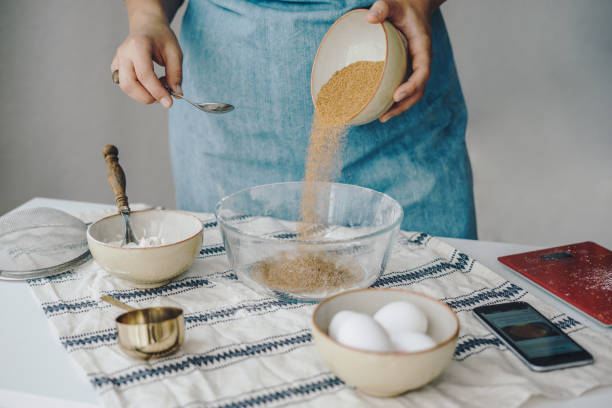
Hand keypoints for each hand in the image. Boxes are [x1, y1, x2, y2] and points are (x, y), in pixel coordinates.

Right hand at [111, 12, 182, 107]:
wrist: (147, 25)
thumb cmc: (162, 37)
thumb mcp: (175, 52)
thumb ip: (176, 74)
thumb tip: (177, 94)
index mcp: (138, 45)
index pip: (145, 75)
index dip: (157, 92)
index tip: (169, 103)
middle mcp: (123, 53)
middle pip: (129, 85)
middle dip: (147, 97)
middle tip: (163, 96)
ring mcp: (117, 60)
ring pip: (125, 87)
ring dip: (143, 94)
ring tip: (158, 85)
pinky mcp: (116, 67)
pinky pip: (125, 84)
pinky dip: (138, 89)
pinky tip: (149, 82)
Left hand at [367, 0, 440, 121]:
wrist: (414, 6)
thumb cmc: (404, 6)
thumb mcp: (394, 4)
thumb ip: (383, 7)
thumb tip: (369, 18)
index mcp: (422, 48)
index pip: (422, 72)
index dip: (411, 86)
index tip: (397, 95)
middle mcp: (421, 61)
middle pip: (418, 89)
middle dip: (404, 105)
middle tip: (385, 115)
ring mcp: (415, 67)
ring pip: (412, 92)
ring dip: (399, 107)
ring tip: (381, 117)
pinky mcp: (407, 69)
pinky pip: (403, 86)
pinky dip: (394, 99)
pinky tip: (378, 105)